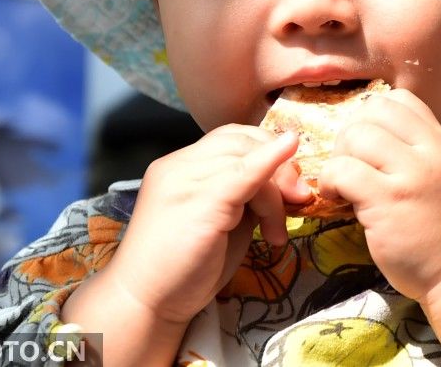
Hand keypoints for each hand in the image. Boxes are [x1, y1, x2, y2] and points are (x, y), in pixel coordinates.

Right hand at [101, 125, 309, 324]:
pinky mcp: (199, 201)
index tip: (288, 184)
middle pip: (242, 141)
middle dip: (279, 165)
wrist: (145, 304)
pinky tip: (289, 161)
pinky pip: (244, 173)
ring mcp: (186, 180)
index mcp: (180, 167)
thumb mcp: (222, 222)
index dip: (266, 150)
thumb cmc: (183, 269)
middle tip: (296, 200)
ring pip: (247, 159)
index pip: (230, 138)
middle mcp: (179, 165)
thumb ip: (246, 196)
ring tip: (276, 232)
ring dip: (275, 192)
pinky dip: (271, 163)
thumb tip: (286, 183)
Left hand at [317, 89, 440, 301]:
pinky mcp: (386, 202)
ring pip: (355, 136)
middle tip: (351, 164)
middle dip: (350, 134)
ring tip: (342, 182)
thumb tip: (366, 128)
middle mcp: (428, 152)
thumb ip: (414, 147)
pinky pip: (342, 171)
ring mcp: (408, 176)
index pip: (398, 99)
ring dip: (338, 158)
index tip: (369, 145)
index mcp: (439, 141)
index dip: (373, 116)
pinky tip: (335, 196)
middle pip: (372, 112)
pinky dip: (329, 181)